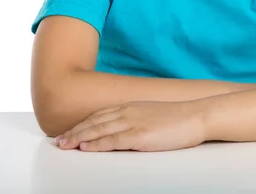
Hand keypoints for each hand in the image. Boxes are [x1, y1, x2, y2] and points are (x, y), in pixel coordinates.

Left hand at [54, 100, 206, 151]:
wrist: (197, 115)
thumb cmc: (179, 118)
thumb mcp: (153, 114)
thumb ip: (137, 119)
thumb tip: (126, 130)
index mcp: (131, 106)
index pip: (100, 115)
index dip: (83, 124)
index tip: (69, 131)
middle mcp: (128, 111)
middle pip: (94, 122)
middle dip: (75, 132)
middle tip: (59, 141)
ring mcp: (133, 122)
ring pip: (98, 130)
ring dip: (79, 138)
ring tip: (64, 145)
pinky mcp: (140, 135)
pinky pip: (112, 140)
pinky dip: (96, 144)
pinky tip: (85, 148)